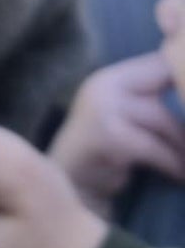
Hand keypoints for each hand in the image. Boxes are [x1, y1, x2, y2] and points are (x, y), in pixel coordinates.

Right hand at [50, 50, 183, 210]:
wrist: (72, 185)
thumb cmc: (104, 151)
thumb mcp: (122, 114)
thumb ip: (148, 96)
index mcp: (109, 78)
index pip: (159, 63)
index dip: (182, 74)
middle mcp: (102, 88)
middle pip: (164, 84)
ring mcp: (103, 111)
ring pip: (162, 118)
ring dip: (182, 143)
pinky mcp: (110, 138)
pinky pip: (154, 148)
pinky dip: (173, 163)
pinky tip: (181, 175)